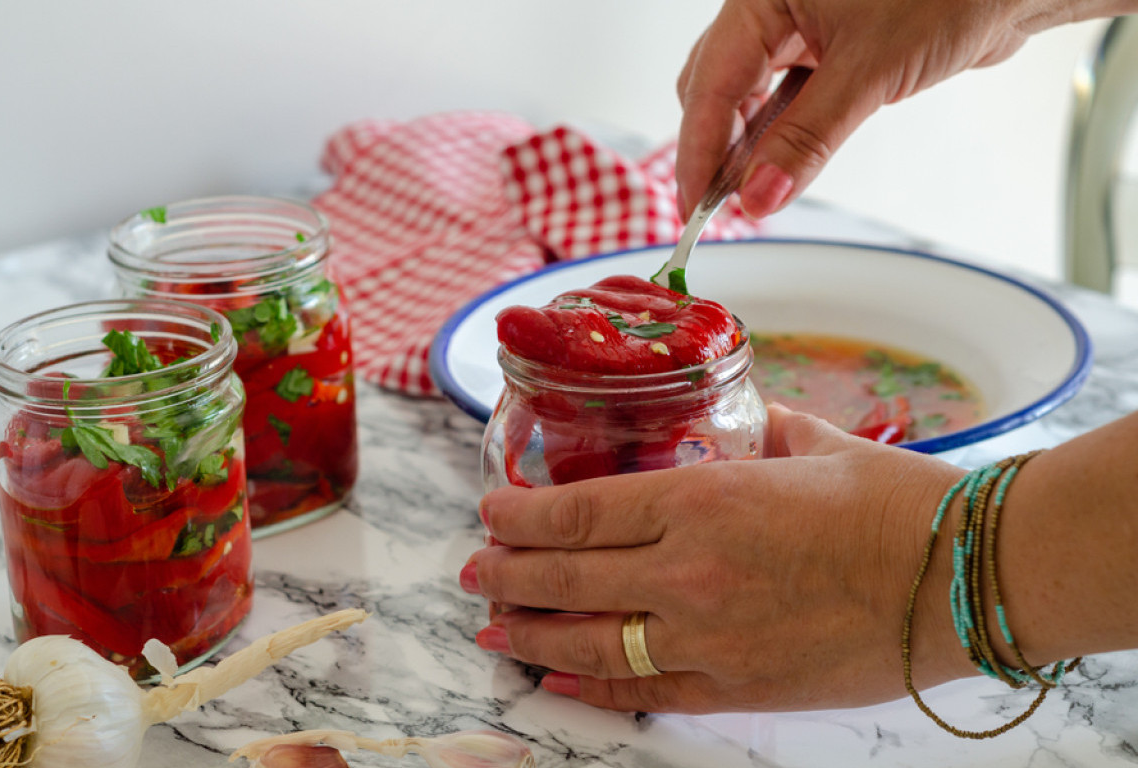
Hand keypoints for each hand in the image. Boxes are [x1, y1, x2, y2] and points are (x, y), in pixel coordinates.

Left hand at [460, 405, 972, 712]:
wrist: (963, 577)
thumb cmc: (895, 502)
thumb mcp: (811, 444)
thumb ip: (754, 429)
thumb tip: (730, 417)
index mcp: (704, 497)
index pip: (580, 510)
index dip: (521, 515)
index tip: (489, 511)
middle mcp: (690, 570)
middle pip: (568, 577)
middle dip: (508, 573)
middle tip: (474, 569)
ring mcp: (710, 636)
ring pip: (592, 641)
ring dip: (530, 631)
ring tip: (492, 625)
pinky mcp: (739, 686)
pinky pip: (645, 693)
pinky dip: (592, 686)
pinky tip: (555, 676)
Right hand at [674, 0, 1057, 219]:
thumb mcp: (870, 71)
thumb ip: (807, 139)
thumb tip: (760, 196)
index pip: (710, 83)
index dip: (699, 152)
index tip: (697, 207)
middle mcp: (772, 7)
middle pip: (714, 89)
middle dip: (716, 150)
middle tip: (721, 207)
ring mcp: (796, 27)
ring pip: (744, 96)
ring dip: (747, 146)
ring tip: (754, 191)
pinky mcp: (823, 49)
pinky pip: (780, 98)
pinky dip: (777, 135)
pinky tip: (781, 163)